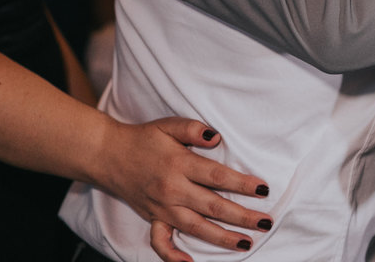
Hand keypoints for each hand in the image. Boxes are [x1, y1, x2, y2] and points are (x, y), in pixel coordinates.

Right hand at [99, 117, 271, 258]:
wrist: (108, 155)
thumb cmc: (143, 138)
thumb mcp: (168, 125)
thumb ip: (193, 129)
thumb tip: (216, 137)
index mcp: (178, 164)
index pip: (217, 176)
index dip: (241, 184)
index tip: (263, 189)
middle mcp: (172, 190)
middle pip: (212, 206)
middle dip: (242, 216)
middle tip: (266, 222)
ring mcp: (161, 208)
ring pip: (196, 227)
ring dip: (222, 237)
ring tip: (246, 242)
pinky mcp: (152, 218)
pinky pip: (161, 242)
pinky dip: (174, 256)